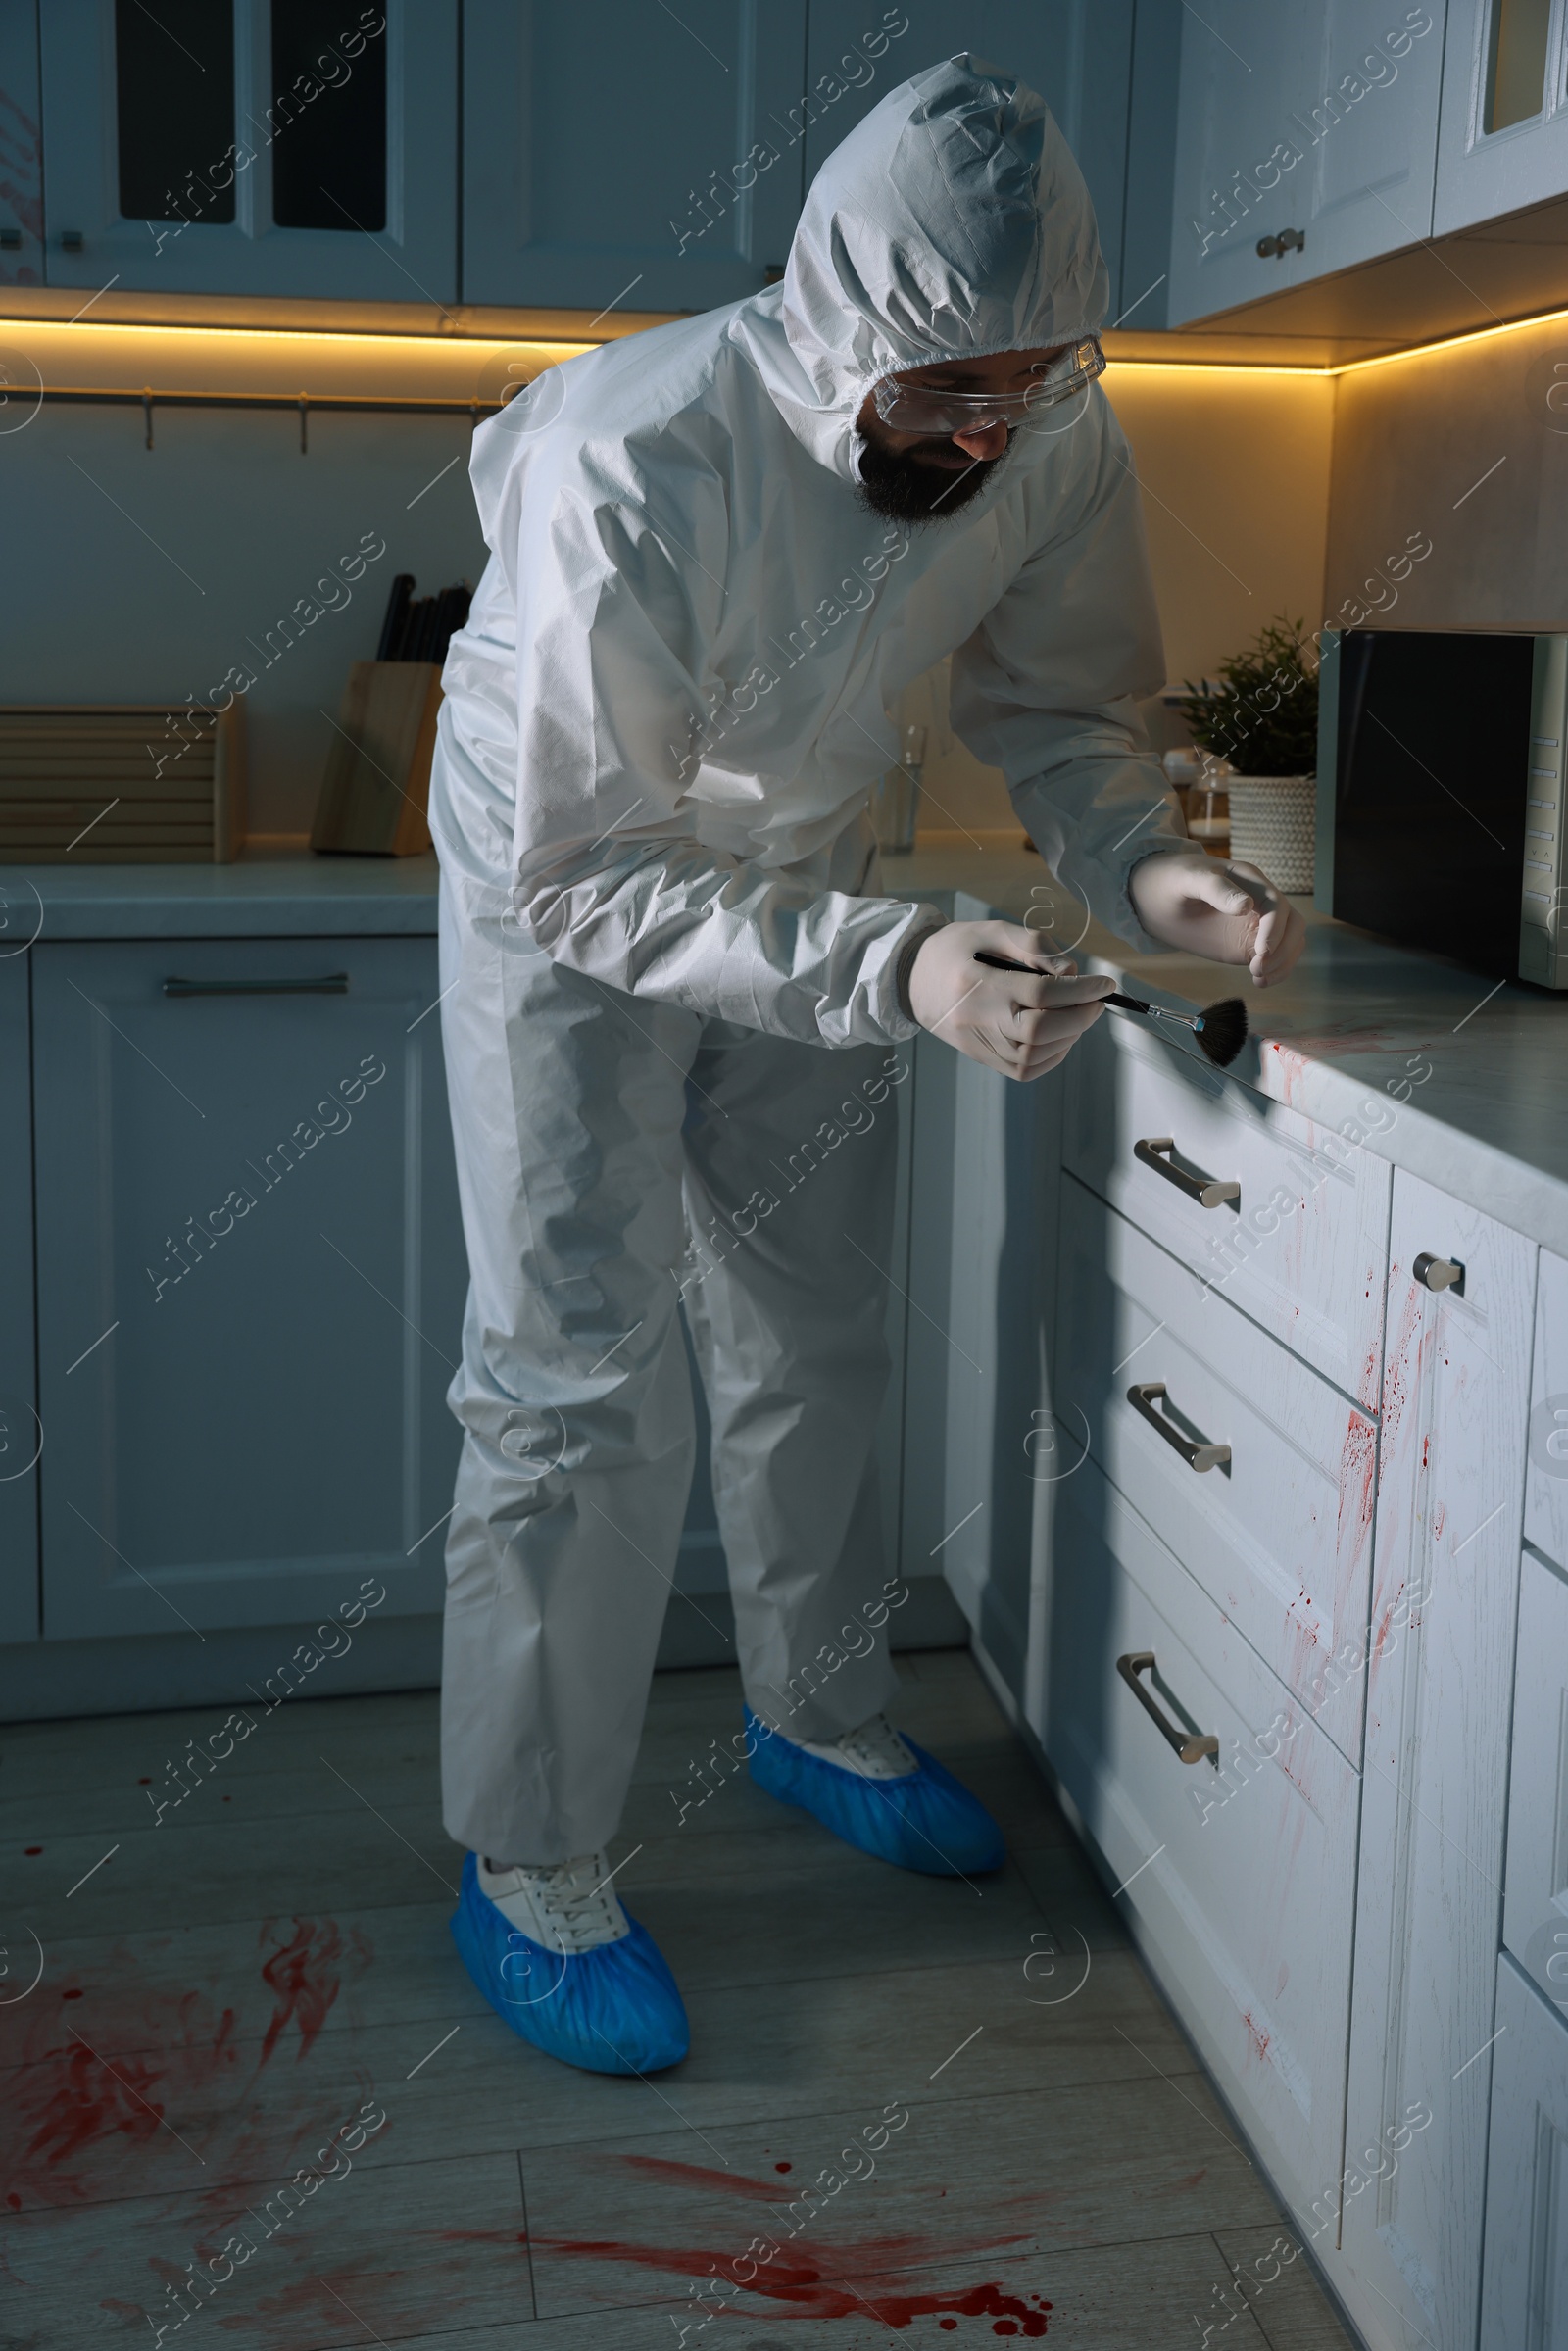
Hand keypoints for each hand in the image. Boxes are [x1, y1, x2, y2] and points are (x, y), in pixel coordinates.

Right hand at [906, 921, 1113, 1081]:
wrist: (911, 980)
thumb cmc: (955, 949)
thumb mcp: (991, 930)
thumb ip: (1033, 946)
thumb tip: (1071, 973)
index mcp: (979, 982)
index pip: (1040, 994)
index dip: (1079, 991)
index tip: (1105, 984)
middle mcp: (978, 1019)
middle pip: (1039, 1030)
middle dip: (1079, 1017)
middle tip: (1096, 1001)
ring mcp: (979, 1044)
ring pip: (1034, 1055)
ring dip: (1069, 1038)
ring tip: (1078, 1015)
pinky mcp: (981, 1058)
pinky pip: (1023, 1070)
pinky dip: (1052, 1057)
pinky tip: (1061, 1038)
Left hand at [1127, 850, 1305, 986]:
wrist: (1157, 892)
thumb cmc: (1172, 879)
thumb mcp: (1188, 879)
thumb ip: (1215, 889)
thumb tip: (1246, 905)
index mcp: (1248, 879)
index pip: (1276, 904)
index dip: (1275, 929)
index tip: (1261, 952)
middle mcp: (1259, 899)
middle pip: (1293, 922)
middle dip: (1283, 949)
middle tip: (1256, 969)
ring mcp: (1257, 921)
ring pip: (1291, 940)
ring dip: (1284, 962)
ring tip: (1259, 979)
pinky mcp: (1250, 940)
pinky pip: (1277, 954)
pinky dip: (1277, 970)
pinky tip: (1261, 982)